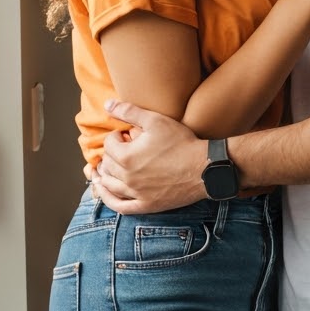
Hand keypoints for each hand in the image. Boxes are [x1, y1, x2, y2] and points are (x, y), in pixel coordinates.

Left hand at [94, 100, 208, 212]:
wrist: (205, 168)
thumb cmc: (182, 143)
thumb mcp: (156, 121)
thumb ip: (129, 111)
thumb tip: (107, 104)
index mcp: (126, 156)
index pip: (108, 144)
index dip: (117, 137)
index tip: (127, 135)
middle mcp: (127, 177)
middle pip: (107, 164)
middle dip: (112, 153)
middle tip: (123, 148)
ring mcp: (136, 193)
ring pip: (108, 184)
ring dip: (105, 174)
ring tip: (111, 166)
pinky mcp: (145, 205)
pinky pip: (119, 206)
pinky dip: (108, 198)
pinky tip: (105, 191)